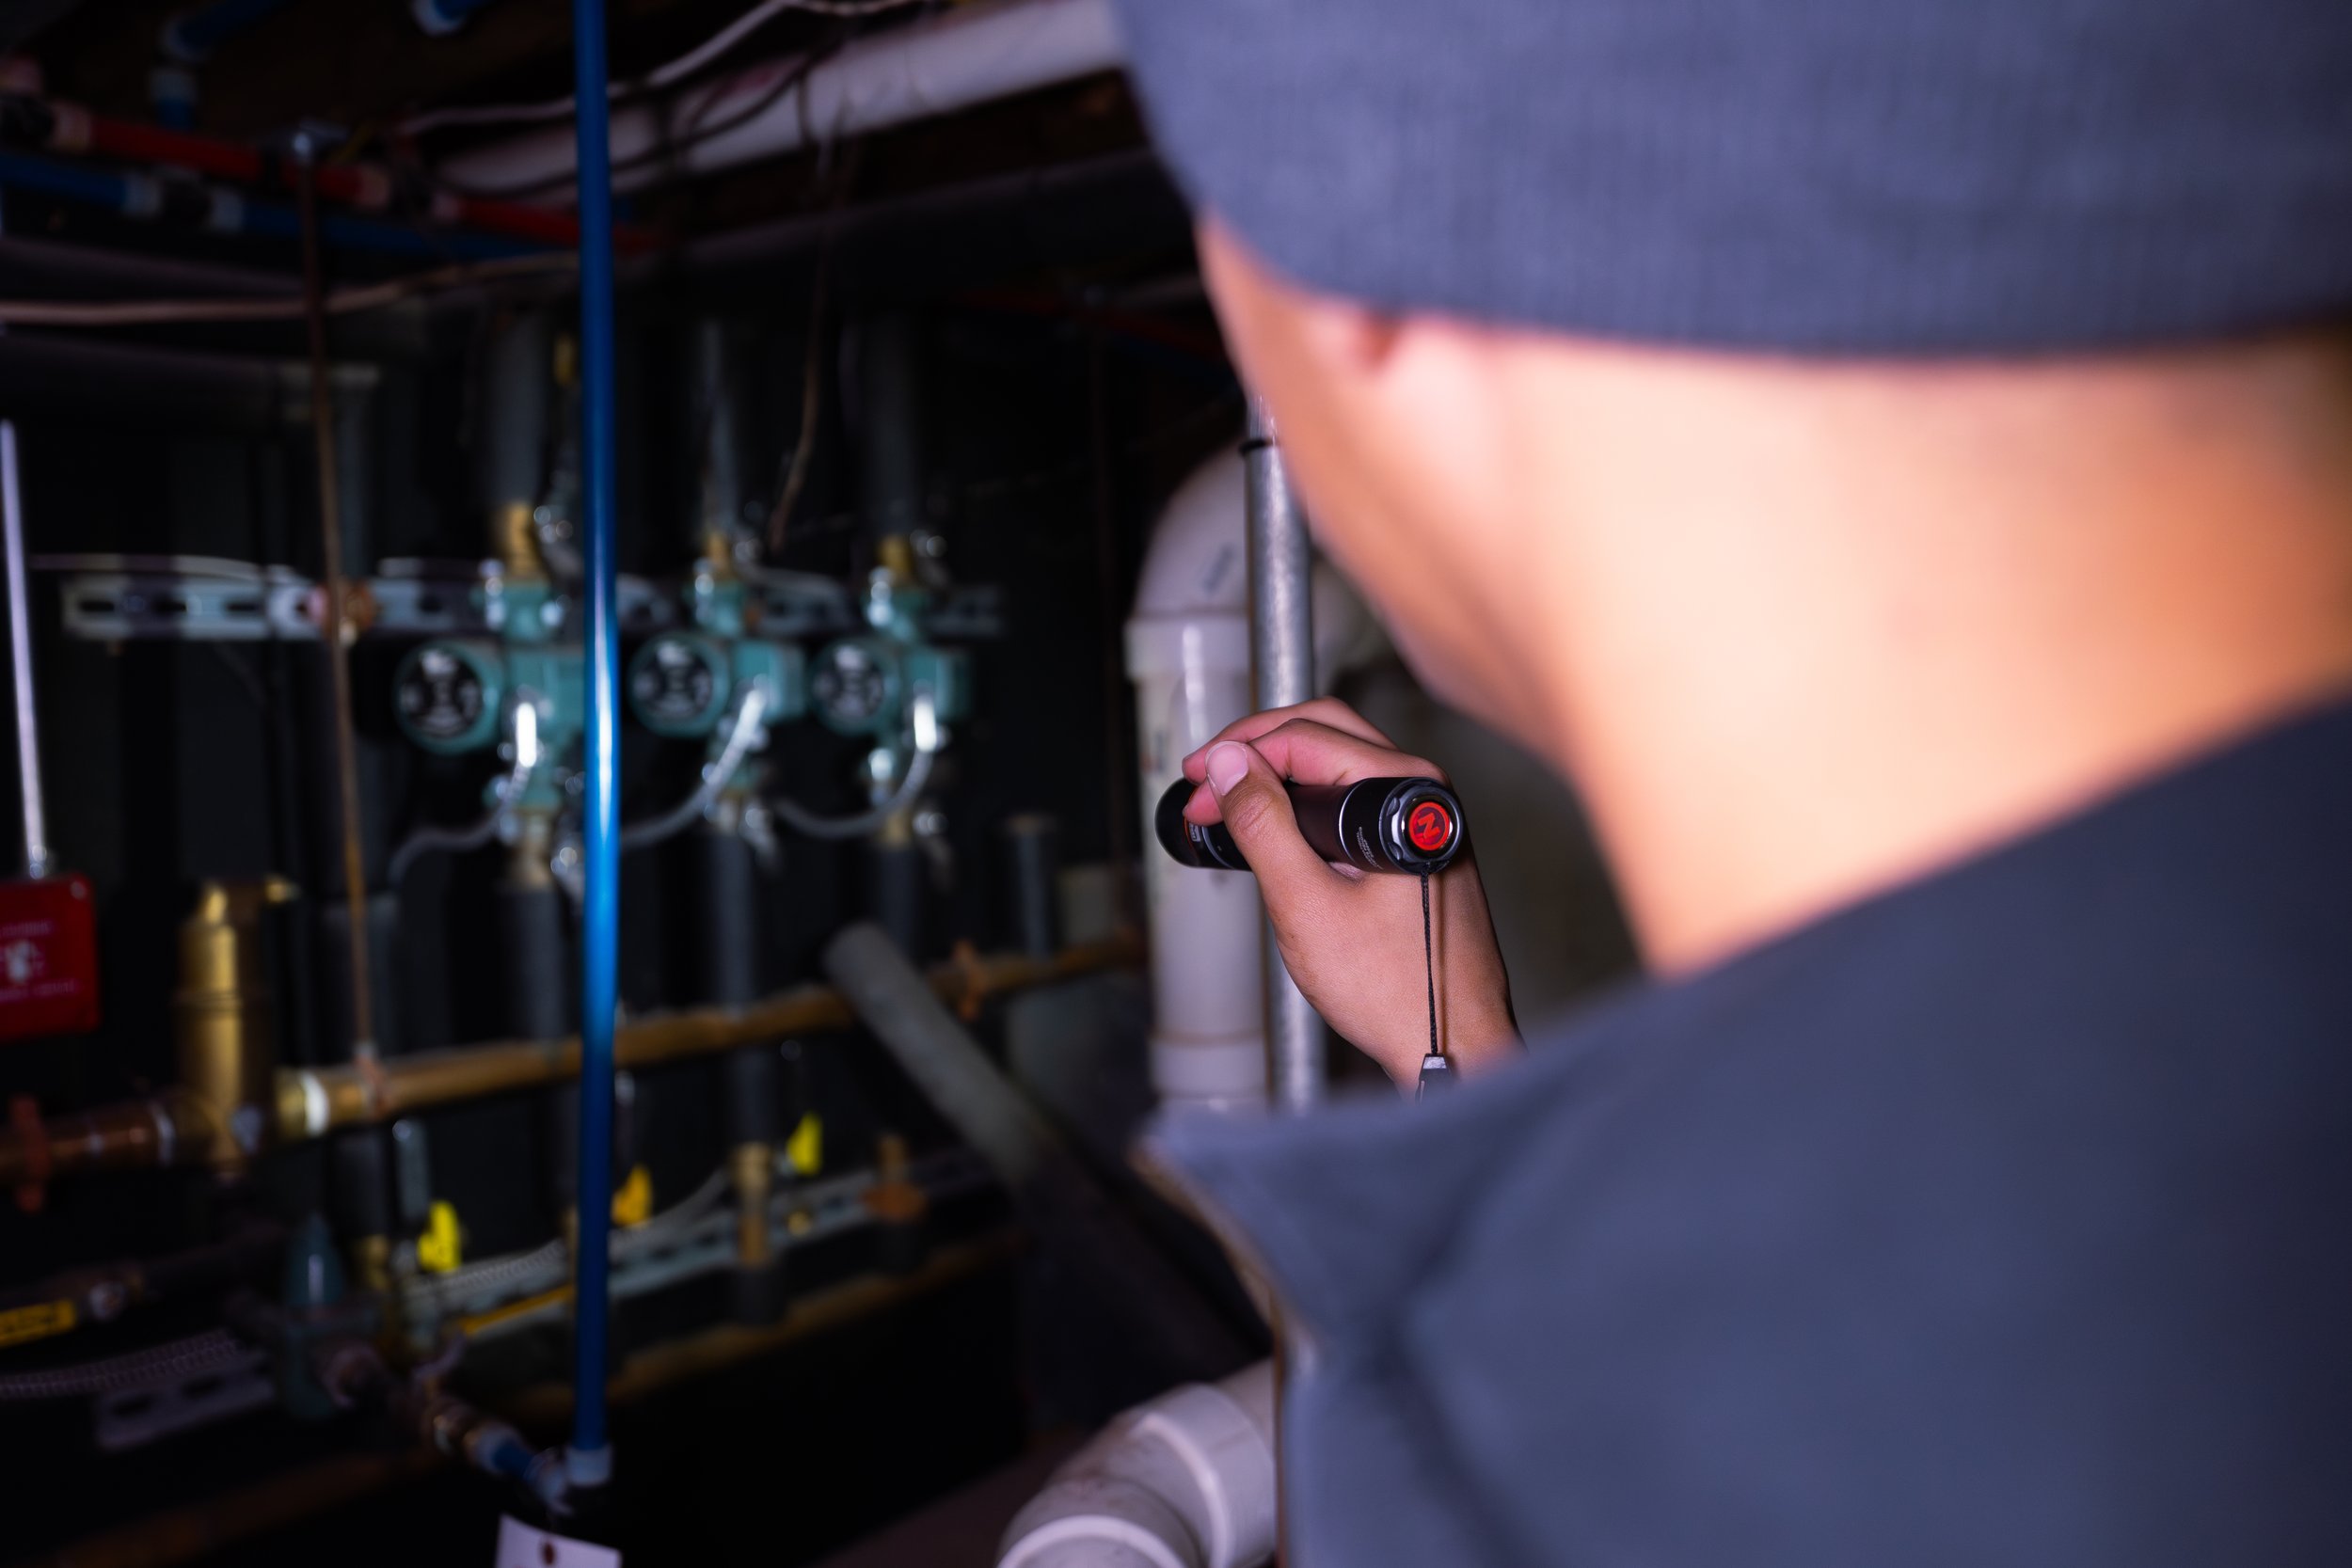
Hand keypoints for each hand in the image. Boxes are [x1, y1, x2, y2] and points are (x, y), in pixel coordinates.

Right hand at [1181, 698, 1518, 1085]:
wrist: (1454, 1047)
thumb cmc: (1396, 990)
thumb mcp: (1306, 905)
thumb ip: (1264, 825)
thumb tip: (1229, 763)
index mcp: (1406, 793)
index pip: (1306, 737)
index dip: (1238, 754)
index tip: (1195, 783)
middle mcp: (1424, 792)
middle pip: (1324, 734)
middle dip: (1254, 751)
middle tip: (1204, 780)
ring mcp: (1423, 819)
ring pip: (1337, 766)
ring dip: (1277, 776)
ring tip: (1225, 806)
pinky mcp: (1416, 847)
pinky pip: (1353, 801)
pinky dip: (1304, 806)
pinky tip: (1270, 831)